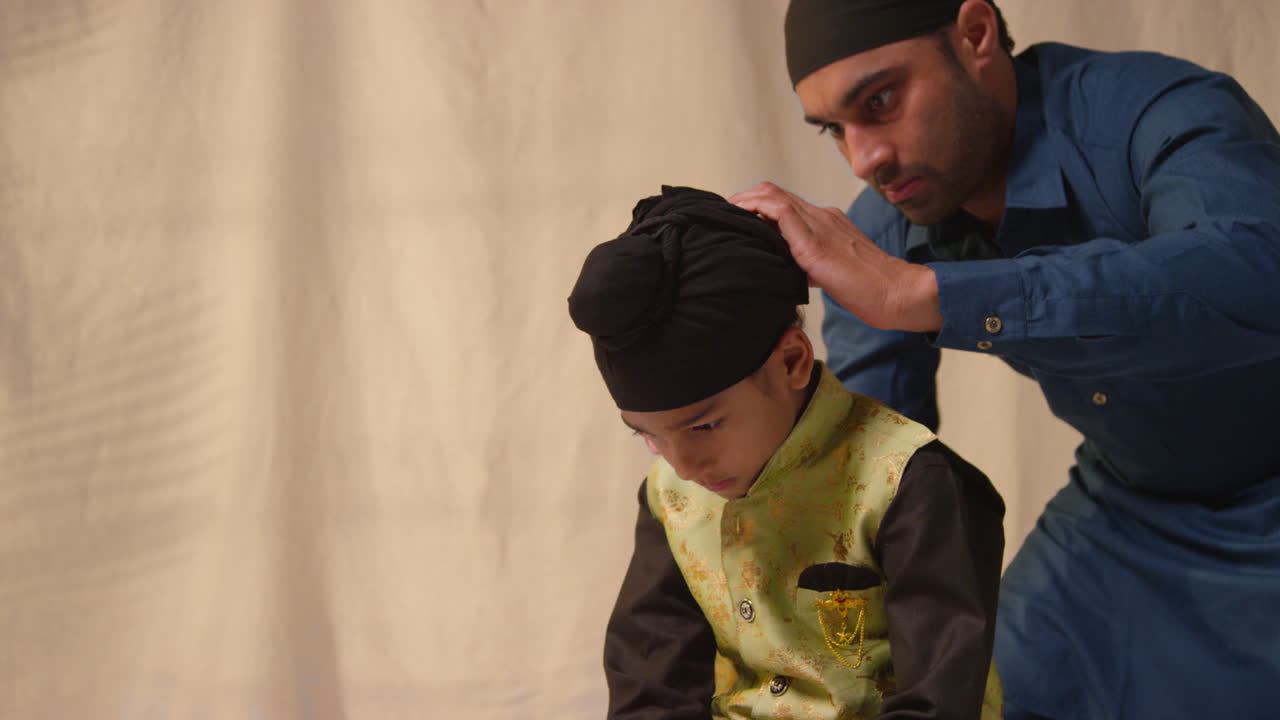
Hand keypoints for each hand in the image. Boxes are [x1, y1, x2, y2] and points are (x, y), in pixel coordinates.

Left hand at [730, 182, 942, 332]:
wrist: (896, 292)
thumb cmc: (871, 290)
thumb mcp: (833, 273)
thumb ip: (811, 266)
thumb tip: (788, 273)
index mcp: (828, 223)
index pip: (787, 203)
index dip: (761, 205)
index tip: (740, 217)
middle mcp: (823, 217)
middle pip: (777, 194)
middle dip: (747, 201)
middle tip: (727, 215)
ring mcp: (820, 225)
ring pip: (775, 197)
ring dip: (747, 202)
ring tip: (728, 213)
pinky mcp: (815, 241)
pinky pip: (781, 211)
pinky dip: (757, 209)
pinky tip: (742, 217)